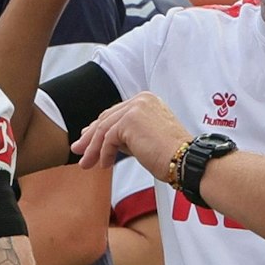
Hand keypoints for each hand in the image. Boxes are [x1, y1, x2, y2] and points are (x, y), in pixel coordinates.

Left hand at [70, 92, 189, 175]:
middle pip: (107, 118)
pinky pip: (108, 138)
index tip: (87, 139)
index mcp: (146, 101)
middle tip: (79, 150)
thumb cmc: (171, 154)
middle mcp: (140, 100)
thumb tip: (104, 141)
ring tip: (87, 163)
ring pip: (104, 129)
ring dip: (93, 148)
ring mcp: (135, 108)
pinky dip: (104, 152)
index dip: (99, 127)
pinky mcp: (130, 120)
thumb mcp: (144, 139)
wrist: (185, 160)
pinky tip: (104, 164)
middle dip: (90, 137)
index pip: (115, 113)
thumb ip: (125, 135)